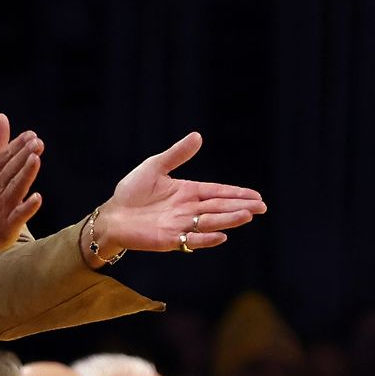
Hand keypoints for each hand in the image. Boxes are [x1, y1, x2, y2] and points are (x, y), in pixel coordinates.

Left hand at [98, 132, 265, 252]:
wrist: (112, 215)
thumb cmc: (132, 191)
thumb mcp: (154, 167)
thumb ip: (176, 154)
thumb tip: (198, 136)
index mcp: (188, 192)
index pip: (218, 192)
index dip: (237, 194)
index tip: (257, 196)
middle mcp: (188, 209)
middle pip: (219, 208)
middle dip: (240, 207)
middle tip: (262, 207)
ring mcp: (180, 225)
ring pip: (210, 222)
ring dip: (228, 220)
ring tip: (247, 216)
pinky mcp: (169, 239)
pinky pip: (191, 239)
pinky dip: (206, 238)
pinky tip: (221, 236)